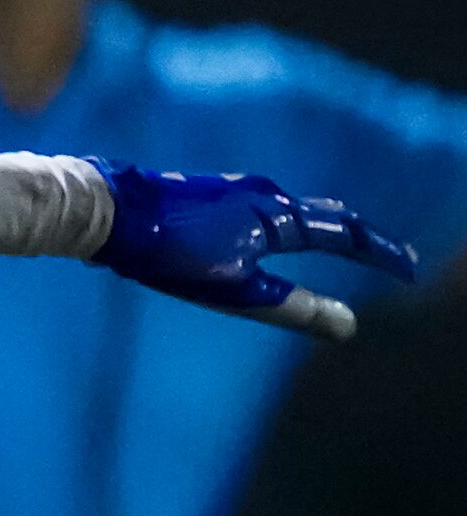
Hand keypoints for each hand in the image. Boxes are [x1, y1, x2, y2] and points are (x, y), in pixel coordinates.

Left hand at [86, 159, 417, 341]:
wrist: (107, 210)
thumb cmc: (166, 254)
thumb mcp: (233, 291)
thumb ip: (291, 308)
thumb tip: (348, 326)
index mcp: (277, 217)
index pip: (347, 234)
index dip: (381, 254)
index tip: (408, 271)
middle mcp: (264, 194)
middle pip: (327, 216)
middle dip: (360, 238)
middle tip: (388, 257)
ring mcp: (235, 189)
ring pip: (295, 208)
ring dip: (326, 225)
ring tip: (346, 240)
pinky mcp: (210, 193)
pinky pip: (266, 206)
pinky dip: (290, 221)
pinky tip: (276, 227)